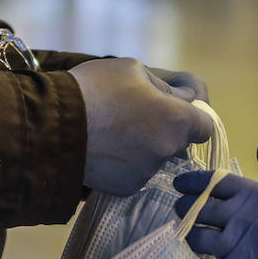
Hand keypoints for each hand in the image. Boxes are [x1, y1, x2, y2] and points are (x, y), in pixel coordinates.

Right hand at [70, 58, 213, 195]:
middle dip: (165, 130)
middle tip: (135, 115)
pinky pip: (135, 173)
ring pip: (155, 159)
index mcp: (176, 120)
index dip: (193, 116)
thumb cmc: (95, 89)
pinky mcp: (126, 188)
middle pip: (178, 143)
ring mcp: (147, 173)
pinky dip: (125, 164)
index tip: (174, 109)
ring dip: (144, 147)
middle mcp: (167, 151)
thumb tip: (186, 98)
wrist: (52, 126)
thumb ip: (167, 87)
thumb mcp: (134, 70)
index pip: (205, 126)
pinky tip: (104, 149)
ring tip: (113, 131)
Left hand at [172, 140, 257, 258]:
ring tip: (190, 239)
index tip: (180, 185)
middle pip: (196, 208)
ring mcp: (236, 244)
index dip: (191, 183)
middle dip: (185, 209)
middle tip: (183, 214)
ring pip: (196, 237)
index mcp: (253, 192)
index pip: (210, 182)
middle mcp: (239, 215)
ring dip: (189, 237)